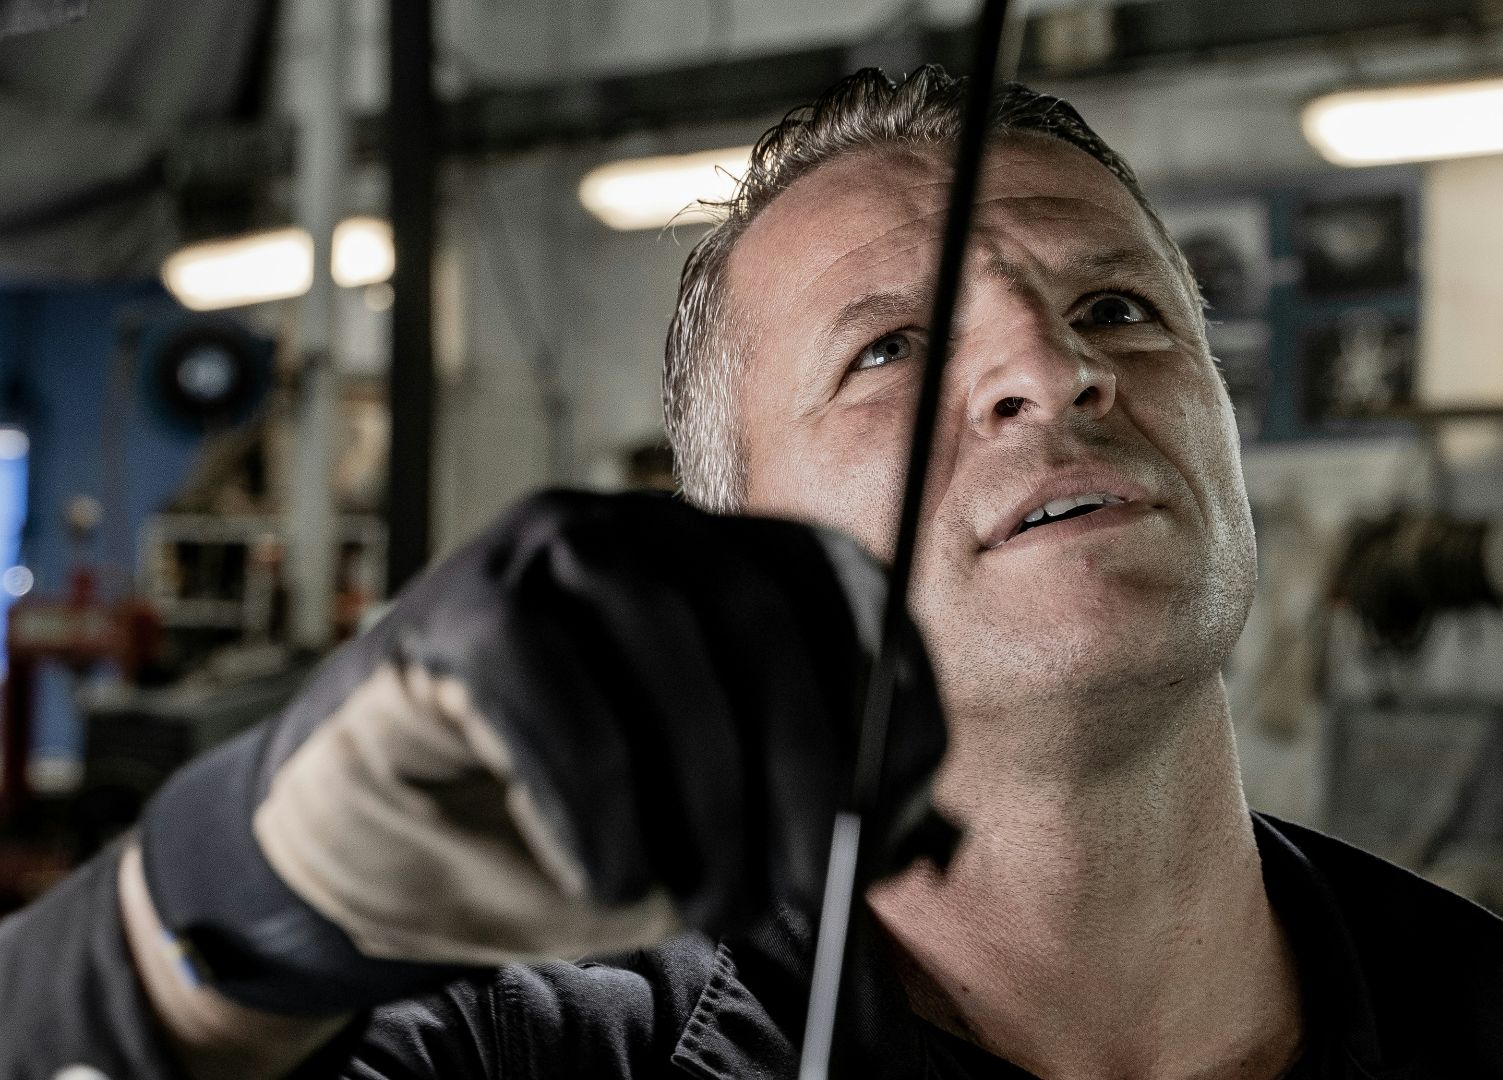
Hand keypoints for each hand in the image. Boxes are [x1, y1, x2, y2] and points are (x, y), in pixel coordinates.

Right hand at [135, 490, 948, 1015]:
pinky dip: (596, 796)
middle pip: (759, 609)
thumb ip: (806, 824)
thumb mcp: (713, 839)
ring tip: (712, 907)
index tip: (900, 807)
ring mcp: (542, 552)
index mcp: (726, 563)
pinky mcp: (454, 609)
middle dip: (804, 762)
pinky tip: (610, 880)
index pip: (841, 586)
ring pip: (661, 631)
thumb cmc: (566, 836)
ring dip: (707, 790)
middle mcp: (644, 530)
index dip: (888, 690)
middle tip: (812, 888)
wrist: (383, 857)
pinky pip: (548, 684)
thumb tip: (900, 839)